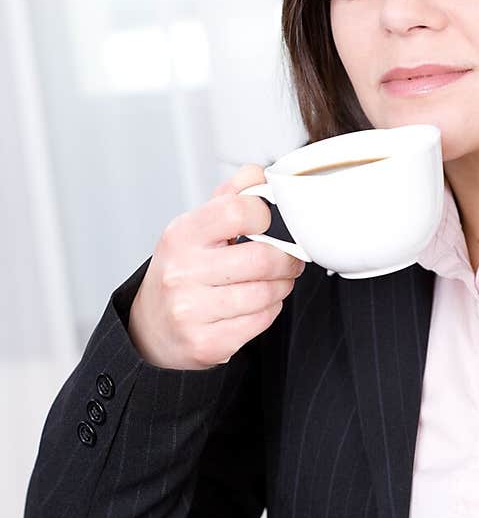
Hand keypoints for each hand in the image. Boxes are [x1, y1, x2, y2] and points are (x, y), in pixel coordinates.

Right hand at [127, 163, 304, 369]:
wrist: (150, 329)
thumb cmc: (182, 272)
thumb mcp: (195, 228)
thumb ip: (229, 197)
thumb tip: (258, 173)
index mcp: (181, 235)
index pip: (237, 210)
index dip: (265, 214)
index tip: (269, 224)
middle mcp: (181, 272)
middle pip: (262, 258)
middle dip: (287, 260)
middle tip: (290, 260)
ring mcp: (191, 311)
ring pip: (266, 293)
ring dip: (282, 286)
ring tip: (275, 282)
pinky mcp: (206, 343)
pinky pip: (261, 321)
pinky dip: (270, 311)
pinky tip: (259, 304)